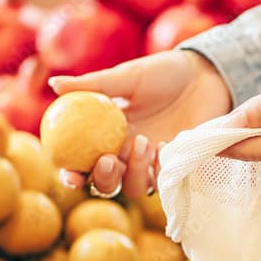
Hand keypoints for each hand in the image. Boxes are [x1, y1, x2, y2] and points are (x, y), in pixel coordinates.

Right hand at [49, 50, 232, 196]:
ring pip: (135, 188)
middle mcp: (126, 153)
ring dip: (135, 171)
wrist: (206, 75)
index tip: (69, 175)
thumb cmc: (164, 72)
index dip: (71, 174)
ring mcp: (152, 163)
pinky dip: (161, 168)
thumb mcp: (127, 76)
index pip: (81, 162)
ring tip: (145, 142)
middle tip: (109, 160)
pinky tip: (166, 144)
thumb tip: (54, 84)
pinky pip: (164, 180)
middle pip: (106, 184)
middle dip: (103, 180)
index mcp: (106, 134)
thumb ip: (93, 84)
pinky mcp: (177, 166)